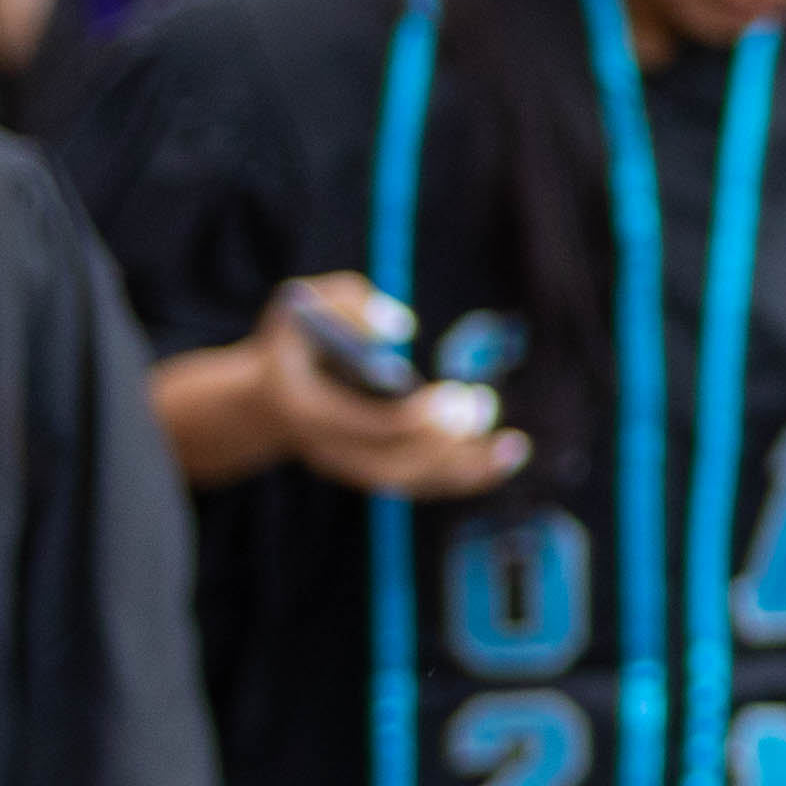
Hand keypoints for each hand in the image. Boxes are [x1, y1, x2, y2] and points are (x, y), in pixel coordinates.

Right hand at [212, 284, 525, 497]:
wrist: (273, 393)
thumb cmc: (298, 339)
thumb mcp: (304, 303)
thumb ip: (349, 304)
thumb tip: (402, 327)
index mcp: (308, 413)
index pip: (366, 428)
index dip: (413, 419)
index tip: (451, 395)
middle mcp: (328, 452)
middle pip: (392, 467)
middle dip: (444, 445)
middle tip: (481, 406)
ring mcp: (353, 469)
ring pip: (412, 483)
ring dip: (466, 469)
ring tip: (513, 446)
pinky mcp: (375, 472)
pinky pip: (422, 483)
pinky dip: (465, 475)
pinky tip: (505, 456)